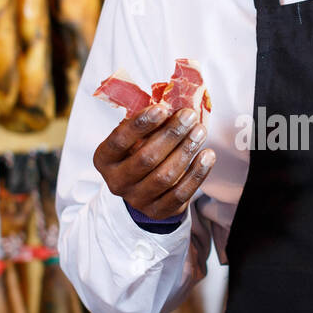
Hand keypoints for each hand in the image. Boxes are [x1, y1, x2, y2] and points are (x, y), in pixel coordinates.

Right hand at [93, 100, 215, 220]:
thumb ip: (147, 123)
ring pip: (165, 176)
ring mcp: (137, 200)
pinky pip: (181, 193)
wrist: (143, 191)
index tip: (162, 108)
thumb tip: (173, 101)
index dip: (141, 124)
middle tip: (189, 116)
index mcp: (105, 159)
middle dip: (171, 134)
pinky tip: (207, 155)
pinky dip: (197, 173)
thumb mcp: (134, 138)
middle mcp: (116, 182)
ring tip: (200, 132)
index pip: (119, 140)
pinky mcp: (158, 212)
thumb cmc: (139, 153)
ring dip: (186, 151)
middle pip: (146, 158)